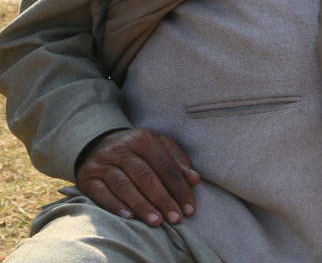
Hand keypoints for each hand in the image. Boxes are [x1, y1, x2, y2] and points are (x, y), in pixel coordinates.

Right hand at [76, 128, 200, 226]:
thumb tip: (194, 179)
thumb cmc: (138, 149)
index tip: (189, 208)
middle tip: (175, 218)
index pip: (165, 166)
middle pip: (145, 177)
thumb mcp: (160, 146)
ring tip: (156, 221)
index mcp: (144, 138)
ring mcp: (102, 163)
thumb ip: (178, 162)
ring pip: (124, 186)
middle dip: (162, 199)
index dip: (179, 188)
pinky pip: (101, 194)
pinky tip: (129, 217)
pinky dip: (115, 206)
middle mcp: (121, 149)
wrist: (98, 143)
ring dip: (142, 205)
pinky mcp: (87, 178)